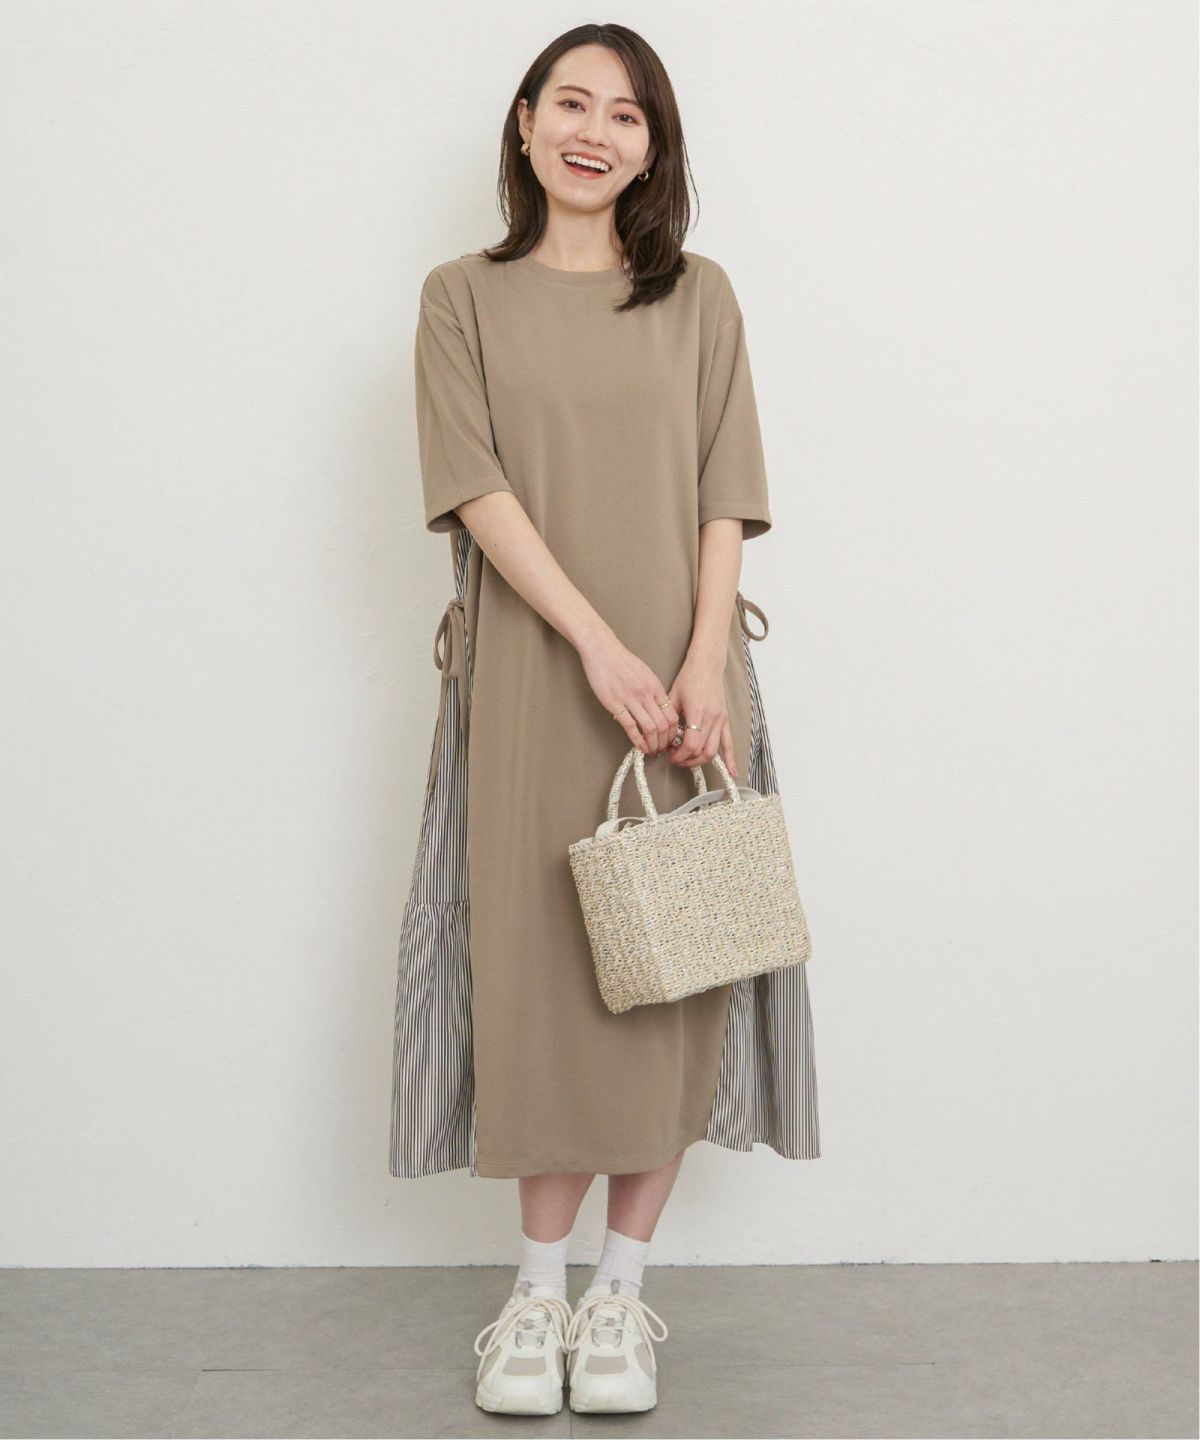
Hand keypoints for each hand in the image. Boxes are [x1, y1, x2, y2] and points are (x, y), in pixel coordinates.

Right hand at [577, 629, 679, 756]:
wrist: (602, 649)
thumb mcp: (644, 673)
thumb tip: (657, 708)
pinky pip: (630, 726)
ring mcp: (631, 699)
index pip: (672, 715)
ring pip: (650, 728)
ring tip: (652, 751)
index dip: (673, 732)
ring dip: (653, 744)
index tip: (670, 741)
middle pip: (664, 724)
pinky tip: (639, 747)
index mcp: (655, 687)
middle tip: (662, 750)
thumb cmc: (621, 661)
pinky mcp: (615, 703)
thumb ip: (652, 691)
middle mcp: (646, 694)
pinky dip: (637, 740)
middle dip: (665, 742)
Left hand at [662, 655, 737, 778]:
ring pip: (714, 751)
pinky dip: (730, 760)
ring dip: (700, 761)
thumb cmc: (689, 678)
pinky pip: (729, 743)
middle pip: (702, 751)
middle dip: (687, 760)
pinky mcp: (725, 720)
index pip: (691, 744)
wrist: (707, 665)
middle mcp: (712, 718)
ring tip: (687, 760)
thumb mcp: (673, 696)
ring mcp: (721, 720)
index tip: (669, 754)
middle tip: (674, 759)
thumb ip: (669, 718)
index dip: (679, 754)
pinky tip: (733, 773)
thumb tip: (662, 738)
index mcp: (698, 712)